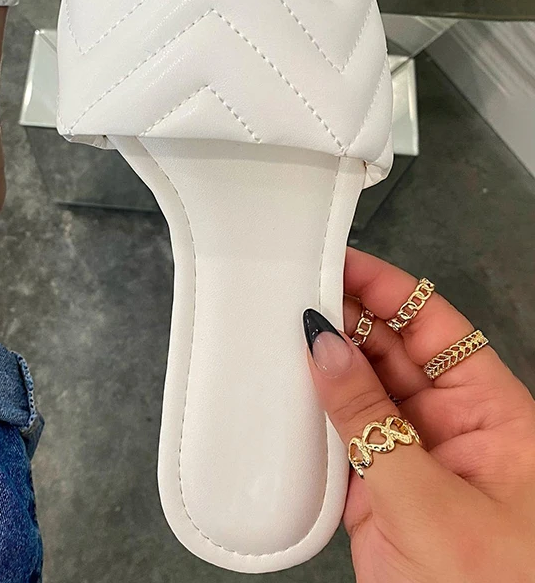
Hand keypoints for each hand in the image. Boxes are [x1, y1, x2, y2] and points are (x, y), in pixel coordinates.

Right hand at [306, 248, 534, 582]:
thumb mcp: (431, 501)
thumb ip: (370, 421)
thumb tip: (324, 345)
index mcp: (489, 412)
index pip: (434, 324)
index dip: (387, 287)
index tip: (337, 260)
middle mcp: (446, 424)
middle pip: (390, 349)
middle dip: (344, 318)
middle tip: (288, 290)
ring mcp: (406, 455)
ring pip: (357, 389)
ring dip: (319, 364)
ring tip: (272, 329)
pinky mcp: (373, 488)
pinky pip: (335, 434)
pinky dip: (305, 415)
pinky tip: (275, 392)